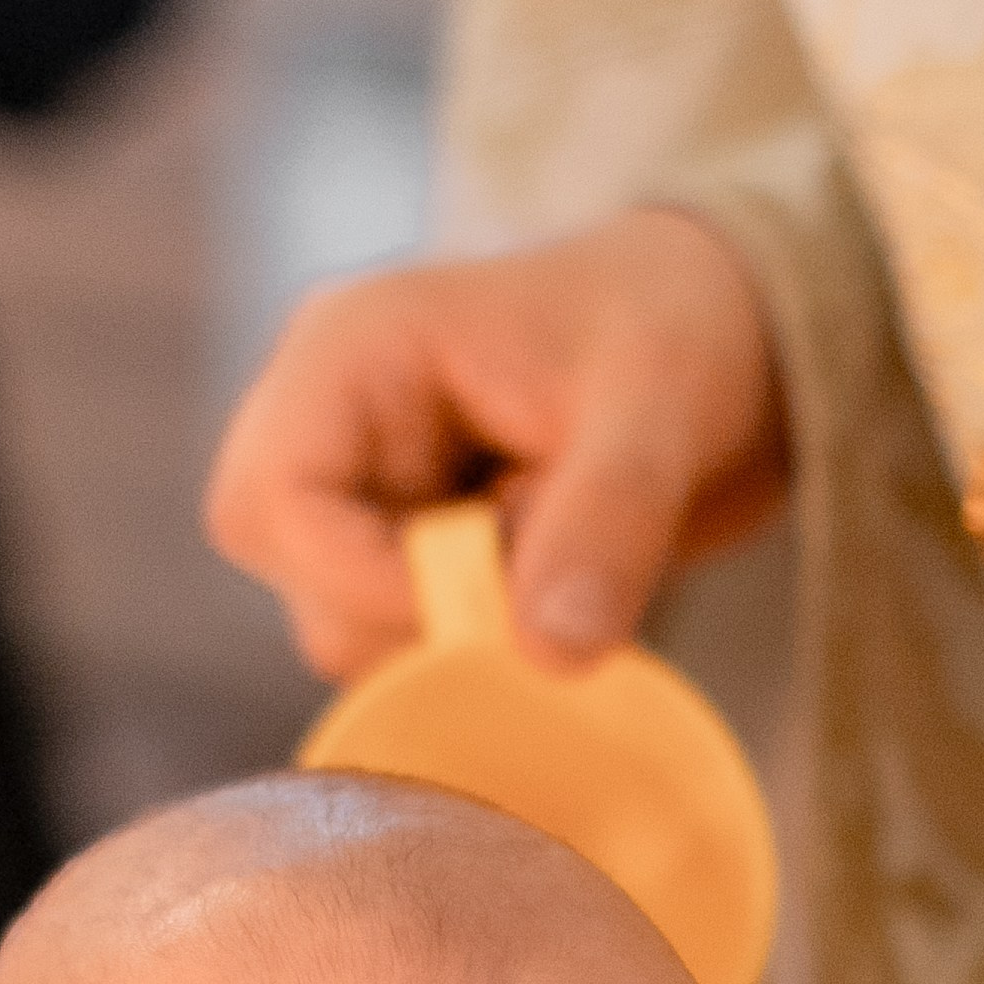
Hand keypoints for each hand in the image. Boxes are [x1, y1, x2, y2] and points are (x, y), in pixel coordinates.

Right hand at [204, 207, 789, 679]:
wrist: (708, 339)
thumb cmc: (668, 329)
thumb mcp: (658, 408)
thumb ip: (605, 521)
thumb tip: (549, 654)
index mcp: (349, 349)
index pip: (275, 502)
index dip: (366, 583)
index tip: (491, 608)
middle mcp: (322, 420)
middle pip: (296, 581)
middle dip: (417, 617)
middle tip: (542, 578)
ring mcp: (352, 491)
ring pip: (346, 631)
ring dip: (457, 635)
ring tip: (555, 557)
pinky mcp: (392, 552)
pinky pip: (400, 643)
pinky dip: (476, 646)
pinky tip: (545, 583)